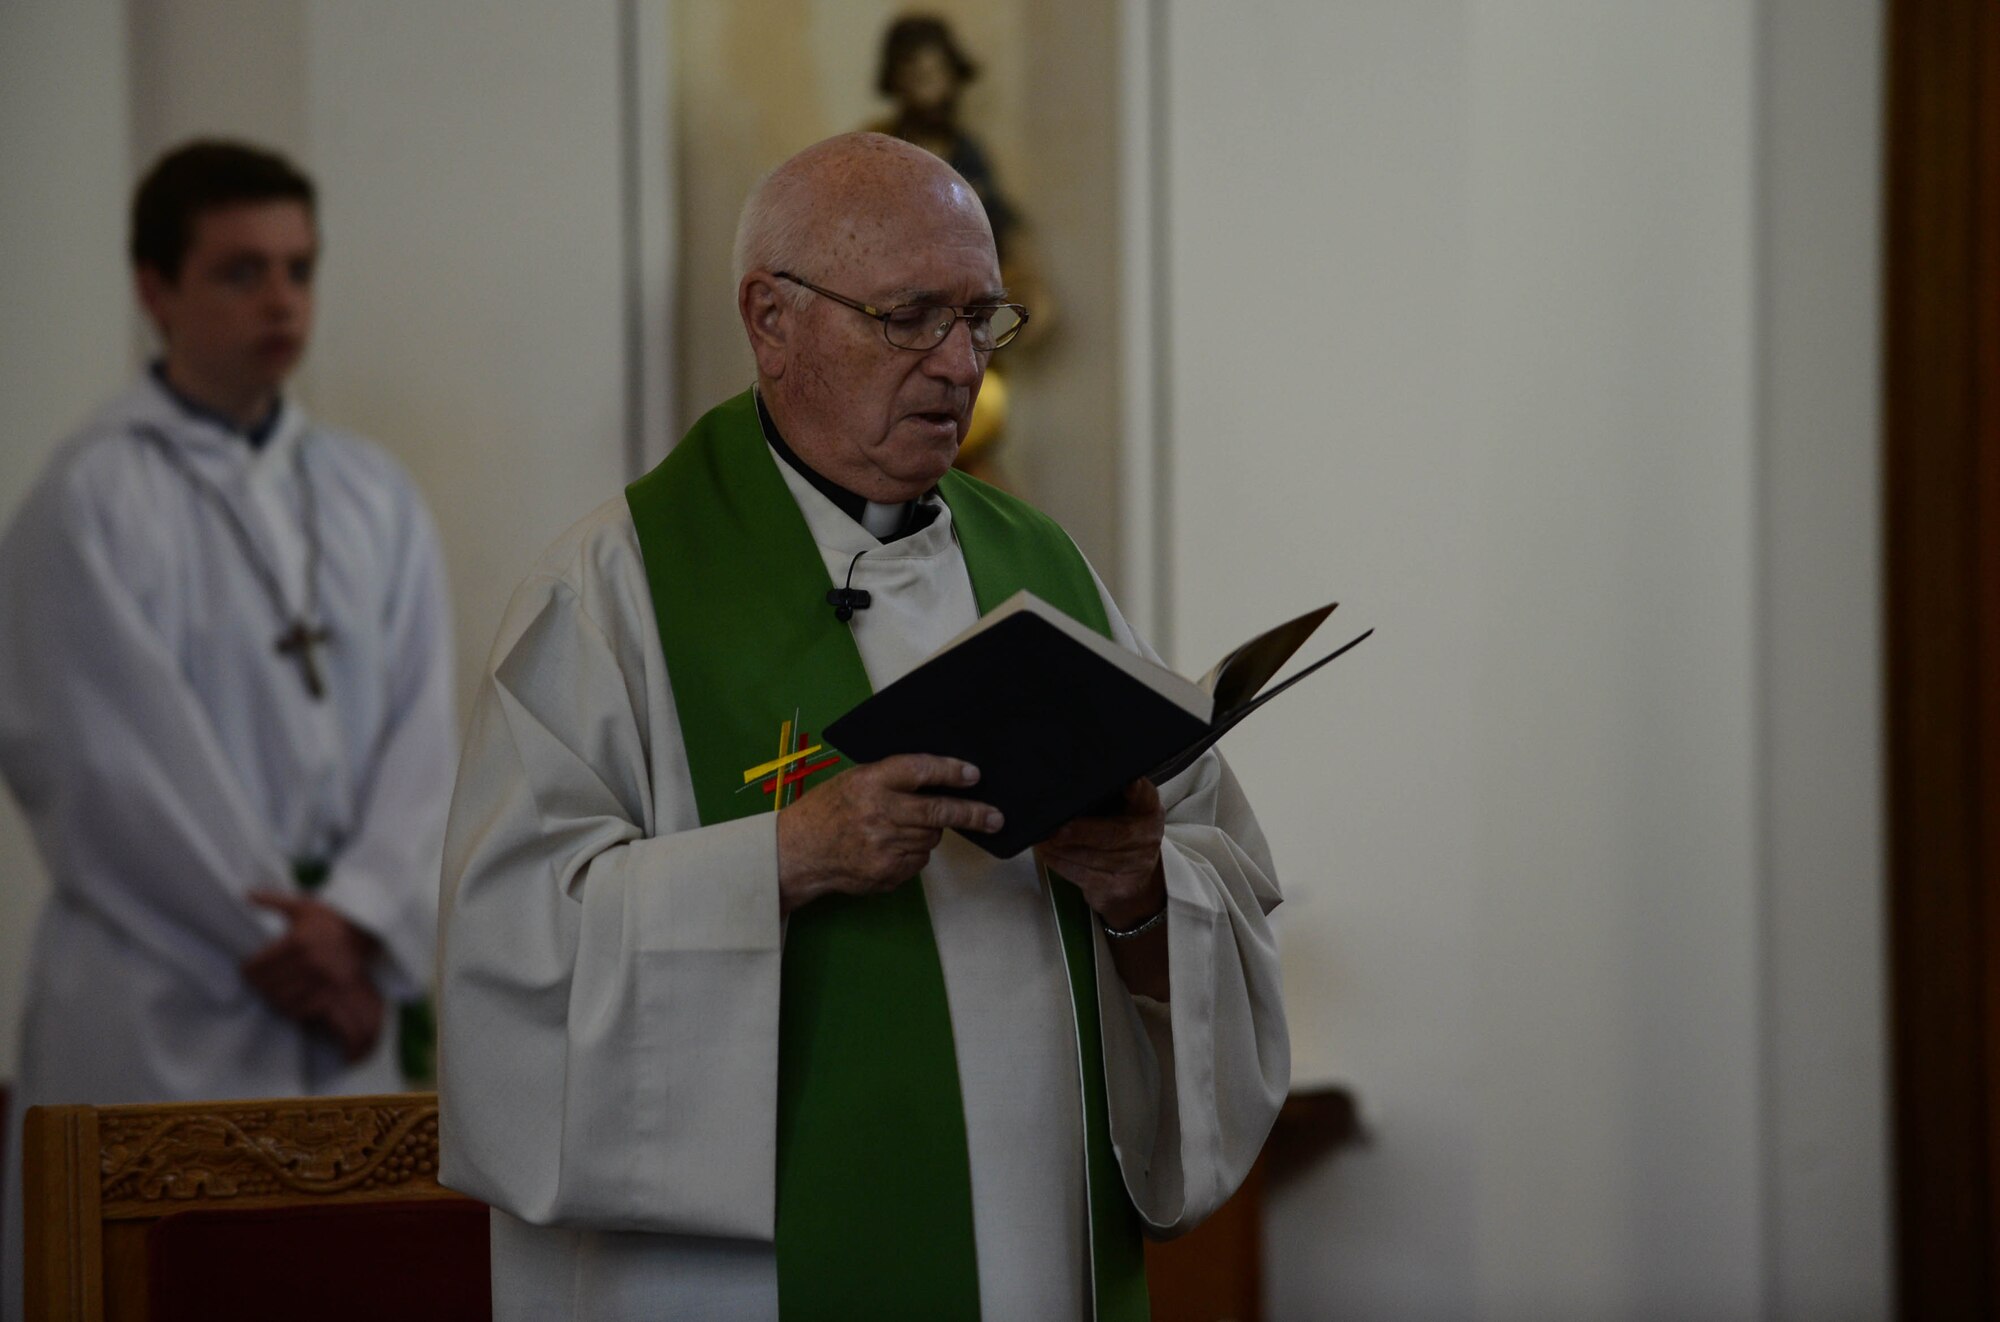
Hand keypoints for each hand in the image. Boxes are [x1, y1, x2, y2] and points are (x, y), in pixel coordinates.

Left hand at [242, 892, 385, 1060]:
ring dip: (274, 999)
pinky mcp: (333, 992)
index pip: (259, 966)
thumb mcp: (303, 906)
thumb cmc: (332, 918)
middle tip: (256, 984)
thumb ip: (273, 900)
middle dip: (259, 986)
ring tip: (271, 993)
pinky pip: (303, 1010)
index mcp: (297, 941)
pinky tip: (290, 1001)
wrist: (368, 931)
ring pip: (283, 1000)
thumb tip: (247, 894)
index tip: (246, 971)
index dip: (247, 970)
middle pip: (268, 985)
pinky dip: (292, 1009)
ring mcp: (322, 979)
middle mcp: (309, 961)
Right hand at [777, 755, 1002, 914]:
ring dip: (927, 832)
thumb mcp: (854, 780)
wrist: (798, 853)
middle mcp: (879, 812)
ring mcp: (884, 846)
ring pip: (930, 837)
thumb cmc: (827, 811)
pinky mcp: (887, 871)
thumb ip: (892, 779)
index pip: (920, 770)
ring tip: (898, 828)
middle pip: (938, 811)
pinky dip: (913, 853)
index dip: (951, 771)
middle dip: (972, 814)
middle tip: (995, 817)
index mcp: (870, 782)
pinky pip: (918, 860)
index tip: (973, 775)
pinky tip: (888, 848)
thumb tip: (940, 780)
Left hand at [1034, 778, 1167, 929]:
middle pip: (1116, 834)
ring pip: (1096, 858)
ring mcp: (1136, 865)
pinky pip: (1084, 875)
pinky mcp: (1118, 887)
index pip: (1144, 795)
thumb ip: (1103, 794)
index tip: (1126, 784)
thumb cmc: (1119, 833)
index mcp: (1147, 808)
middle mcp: (1147, 836)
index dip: (1135, 789)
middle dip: (1083, 832)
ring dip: (1063, 849)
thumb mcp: (1120, 809)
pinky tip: (1049, 854)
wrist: (1135, 880)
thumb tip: (1064, 785)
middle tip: (1057, 830)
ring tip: (1043, 839)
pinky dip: (1061, 864)